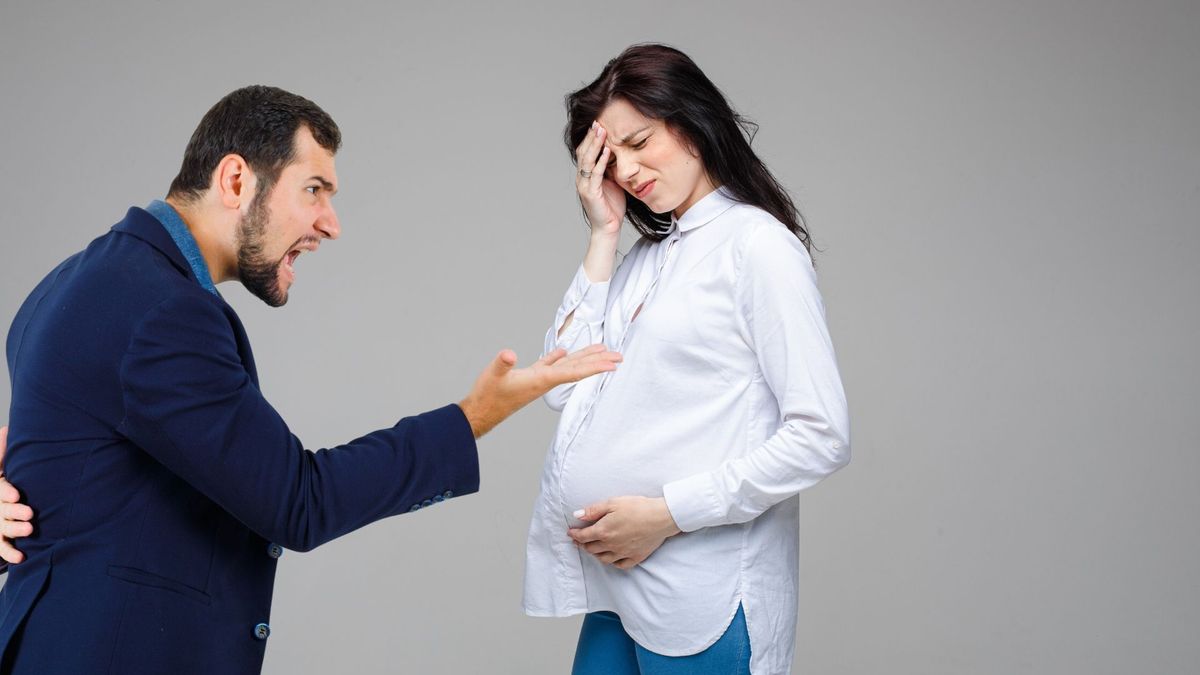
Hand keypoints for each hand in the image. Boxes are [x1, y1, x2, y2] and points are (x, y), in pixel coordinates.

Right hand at [0, 426, 33, 564]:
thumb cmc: (1, 480)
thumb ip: (2, 450)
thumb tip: (8, 428)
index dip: (6, 492)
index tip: (18, 494)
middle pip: (0, 510)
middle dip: (14, 512)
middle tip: (30, 514)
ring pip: (1, 528)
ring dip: (14, 530)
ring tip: (30, 530)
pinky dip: (8, 553)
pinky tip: (21, 557)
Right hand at [458, 345, 620, 437]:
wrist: (479, 414)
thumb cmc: (487, 396)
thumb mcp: (493, 375)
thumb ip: (502, 364)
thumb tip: (509, 354)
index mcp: (541, 380)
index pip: (574, 372)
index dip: (594, 366)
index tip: (613, 364)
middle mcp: (545, 381)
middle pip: (577, 369)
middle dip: (598, 361)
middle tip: (619, 355)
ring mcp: (538, 380)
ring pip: (566, 365)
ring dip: (583, 357)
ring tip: (600, 349)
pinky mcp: (529, 378)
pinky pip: (549, 365)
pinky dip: (557, 357)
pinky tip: (562, 351)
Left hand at [568, 496, 681, 569]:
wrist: (661, 517)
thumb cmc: (638, 507)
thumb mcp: (613, 503)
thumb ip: (593, 510)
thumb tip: (577, 515)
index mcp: (604, 531)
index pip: (583, 536)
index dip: (575, 534)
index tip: (570, 533)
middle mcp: (611, 545)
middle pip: (591, 549)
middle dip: (583, 544)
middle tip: (579, 541)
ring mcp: (623, 553)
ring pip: (603, 558)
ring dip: (595, 554)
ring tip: (593, 549)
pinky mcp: (636, 557)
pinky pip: (620, 565)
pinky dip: (613, 563)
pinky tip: (612, 558)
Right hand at [575, 121, 626, 238]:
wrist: (609, 228)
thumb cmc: (612, 207)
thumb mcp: (612, 183)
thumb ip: (612, 169)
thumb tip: (619, 154)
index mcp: (586, 175)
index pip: (585, 152)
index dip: (590, 138)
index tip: (598, 124)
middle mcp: (582, 179)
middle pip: (583, 152)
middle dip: (591, 137)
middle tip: (598, 122)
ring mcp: (584, 185)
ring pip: (587, 160)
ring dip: (595, 144)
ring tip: (602, 131)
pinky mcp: (590, 193)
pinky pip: (595, 173)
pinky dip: (601, 161)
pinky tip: (607, 151)